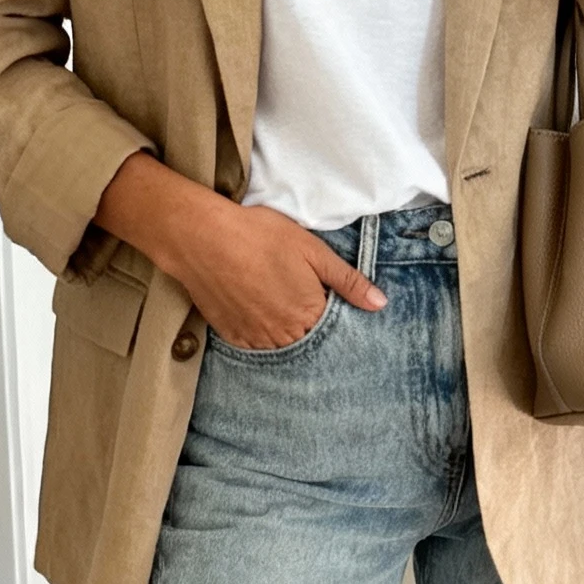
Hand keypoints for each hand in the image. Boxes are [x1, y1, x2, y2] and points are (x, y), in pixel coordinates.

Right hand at [94, 152, 385, 349]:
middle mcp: (284, 336)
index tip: (326, 300)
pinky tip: (257, 309)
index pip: (333, 331)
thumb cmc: (260, 237)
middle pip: (307, 342)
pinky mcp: (231, 336)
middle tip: (297, 297)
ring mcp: (256, 339)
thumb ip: (348, 281)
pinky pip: (254, 345)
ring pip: (281, 346)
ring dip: (285, 333)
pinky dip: (261, 333)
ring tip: (277, 303)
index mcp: (310, 316)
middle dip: (309, 327)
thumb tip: (380, 304)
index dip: (333, 316)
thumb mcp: (313, 251)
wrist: (203, 238)